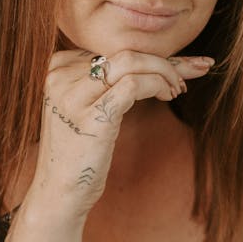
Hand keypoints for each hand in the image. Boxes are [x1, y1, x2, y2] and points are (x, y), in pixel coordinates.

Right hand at [33, 49, 213, 217]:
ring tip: (176, 90)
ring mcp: (74, 94)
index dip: (150, 55)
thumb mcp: (86, 107)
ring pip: (131, 61)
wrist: (58, 192)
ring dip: (164, 72)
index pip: (112, 49)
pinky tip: (166, 96)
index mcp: (57, 67)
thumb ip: (107, 81)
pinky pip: (134, 84)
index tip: (179, 66)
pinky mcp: (93, 115)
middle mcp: (60, 75)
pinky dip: (158, 85)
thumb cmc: (78, 151)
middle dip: (163, 60)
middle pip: (123, 51)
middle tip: (185, 78)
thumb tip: (152, 61)